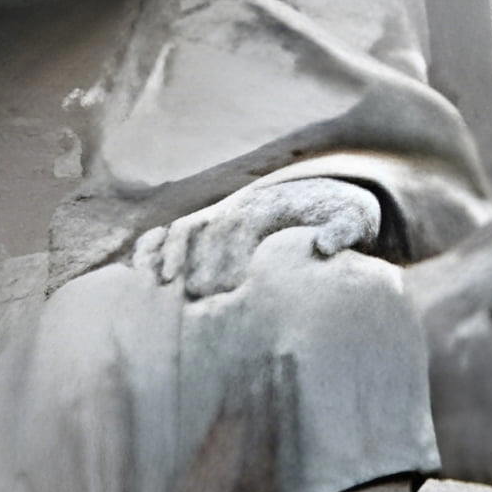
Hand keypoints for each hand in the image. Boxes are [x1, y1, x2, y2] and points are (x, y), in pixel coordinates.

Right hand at [138, 177, 382, 299]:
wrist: (329, 197)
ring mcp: (224, 212)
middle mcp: (241, 206)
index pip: (240, 226)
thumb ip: (343, 232)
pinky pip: (177, 229)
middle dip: (194, 258)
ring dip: (167, 251)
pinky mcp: (214, 224)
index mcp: (271, 206)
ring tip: (151, 281)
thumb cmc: (340, 217)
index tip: (221, 288)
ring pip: (185, 226)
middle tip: (188, 295)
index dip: (227, 255)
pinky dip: (156, 243)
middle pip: (207, 227)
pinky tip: (139, 265)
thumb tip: (322, 246)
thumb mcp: (352, 220)